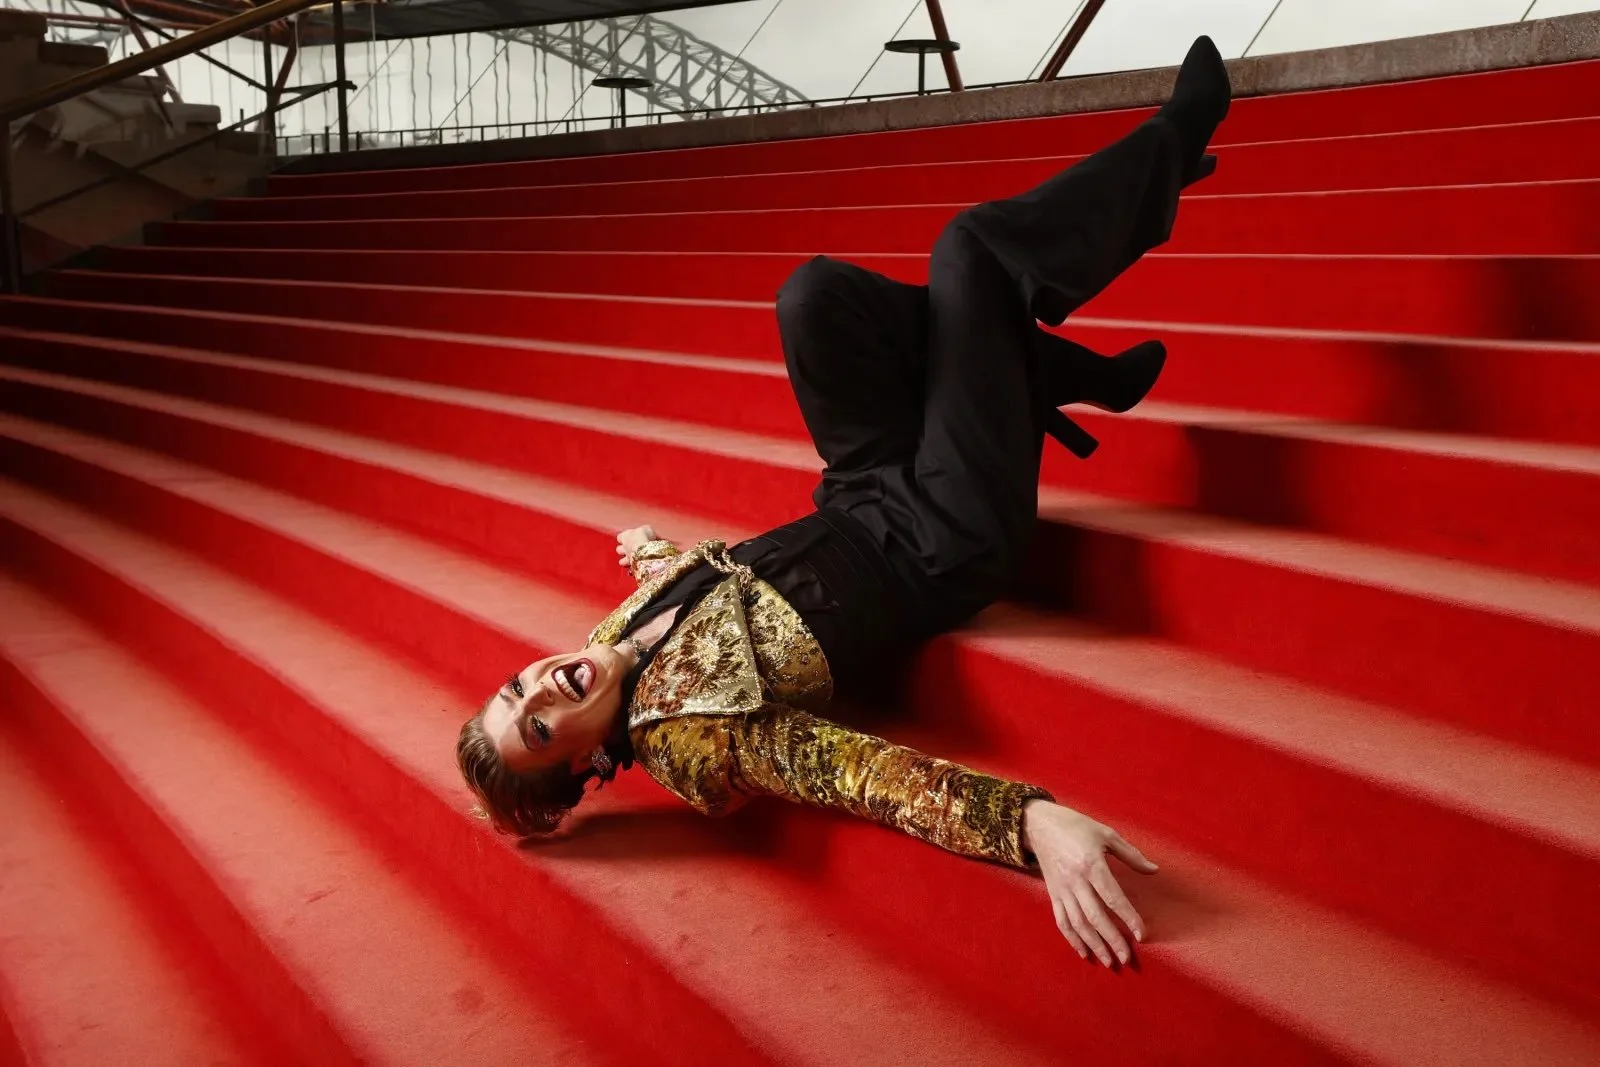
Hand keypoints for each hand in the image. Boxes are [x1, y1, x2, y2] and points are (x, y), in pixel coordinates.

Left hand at [615, 525, 657, 567]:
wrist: (645, 548)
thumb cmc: (644, 536)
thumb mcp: (648, 529)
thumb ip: (648, 534)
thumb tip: (654, 537)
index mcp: (625, 536)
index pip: (620, 537)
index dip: (625, 538)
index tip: (632, 538)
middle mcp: (624, 547)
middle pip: (619, 549)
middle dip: (624, 550)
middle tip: (633, 550)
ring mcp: (626, 558)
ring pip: (622, 561)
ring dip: (627, 561)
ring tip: (635, 560)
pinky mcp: (632, 567)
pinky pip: (631, 569)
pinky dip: (634, 568)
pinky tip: (640, 567)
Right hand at [1022, 799, 1158, 966]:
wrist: (1040, 825)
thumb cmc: (1076, 827)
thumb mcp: (1106, 834)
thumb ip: (1131, 854)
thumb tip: (1154, 870)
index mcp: (1091, 864)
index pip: (1112, 897)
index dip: (1128, 917)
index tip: (1141, 934)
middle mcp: (1075, 880)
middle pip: (1095, 916)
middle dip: (1111, 940)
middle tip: (1126, 958)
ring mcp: (1062, 889)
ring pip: (1078, 923)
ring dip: (1094, 944)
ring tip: (1108, 961)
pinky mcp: (1053, 894)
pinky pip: (1062, 920)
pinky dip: (1072, 939)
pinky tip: (1084, 952)